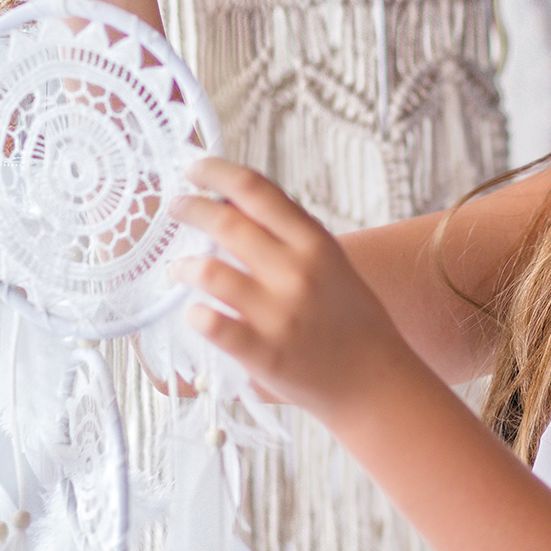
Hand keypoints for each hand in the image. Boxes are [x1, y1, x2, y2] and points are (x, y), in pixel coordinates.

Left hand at [168, 158, 415, 425]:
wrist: (375, 382)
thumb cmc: (350, 319)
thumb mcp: (331, 262)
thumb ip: (289, 232)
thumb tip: (233, 198)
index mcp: (314, 243)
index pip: (255, 189)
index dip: (216, 171)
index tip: (194, 168)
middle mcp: (296, 271)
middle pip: (225, 221)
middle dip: (189, 208)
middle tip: (175, 208)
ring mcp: (279, 313)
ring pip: (208, 272)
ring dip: (183, 266)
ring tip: (178, 268)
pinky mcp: (263, 353)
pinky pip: (210, 324)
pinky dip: (194, 314)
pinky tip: (194, 313)